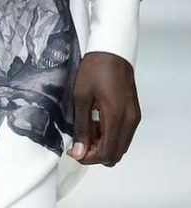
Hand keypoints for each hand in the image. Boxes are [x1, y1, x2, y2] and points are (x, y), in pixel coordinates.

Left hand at [67, 52, 140, 166]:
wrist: (112, 50)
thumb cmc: (95, 69)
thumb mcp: (81, 97)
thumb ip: (81, 127)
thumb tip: (79, 151)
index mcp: (117, 117)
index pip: (107, 152)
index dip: (88, 158)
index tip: (74, 151)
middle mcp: (130, 120)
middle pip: (116, 154)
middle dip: (96, 154)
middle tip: (79, 142)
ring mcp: (134, 116)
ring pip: (120, 145)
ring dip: (103, 145)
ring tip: (86, 130)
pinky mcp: (133, 112)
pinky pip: (123, 134)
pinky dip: (110, 136)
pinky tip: (96, 123)